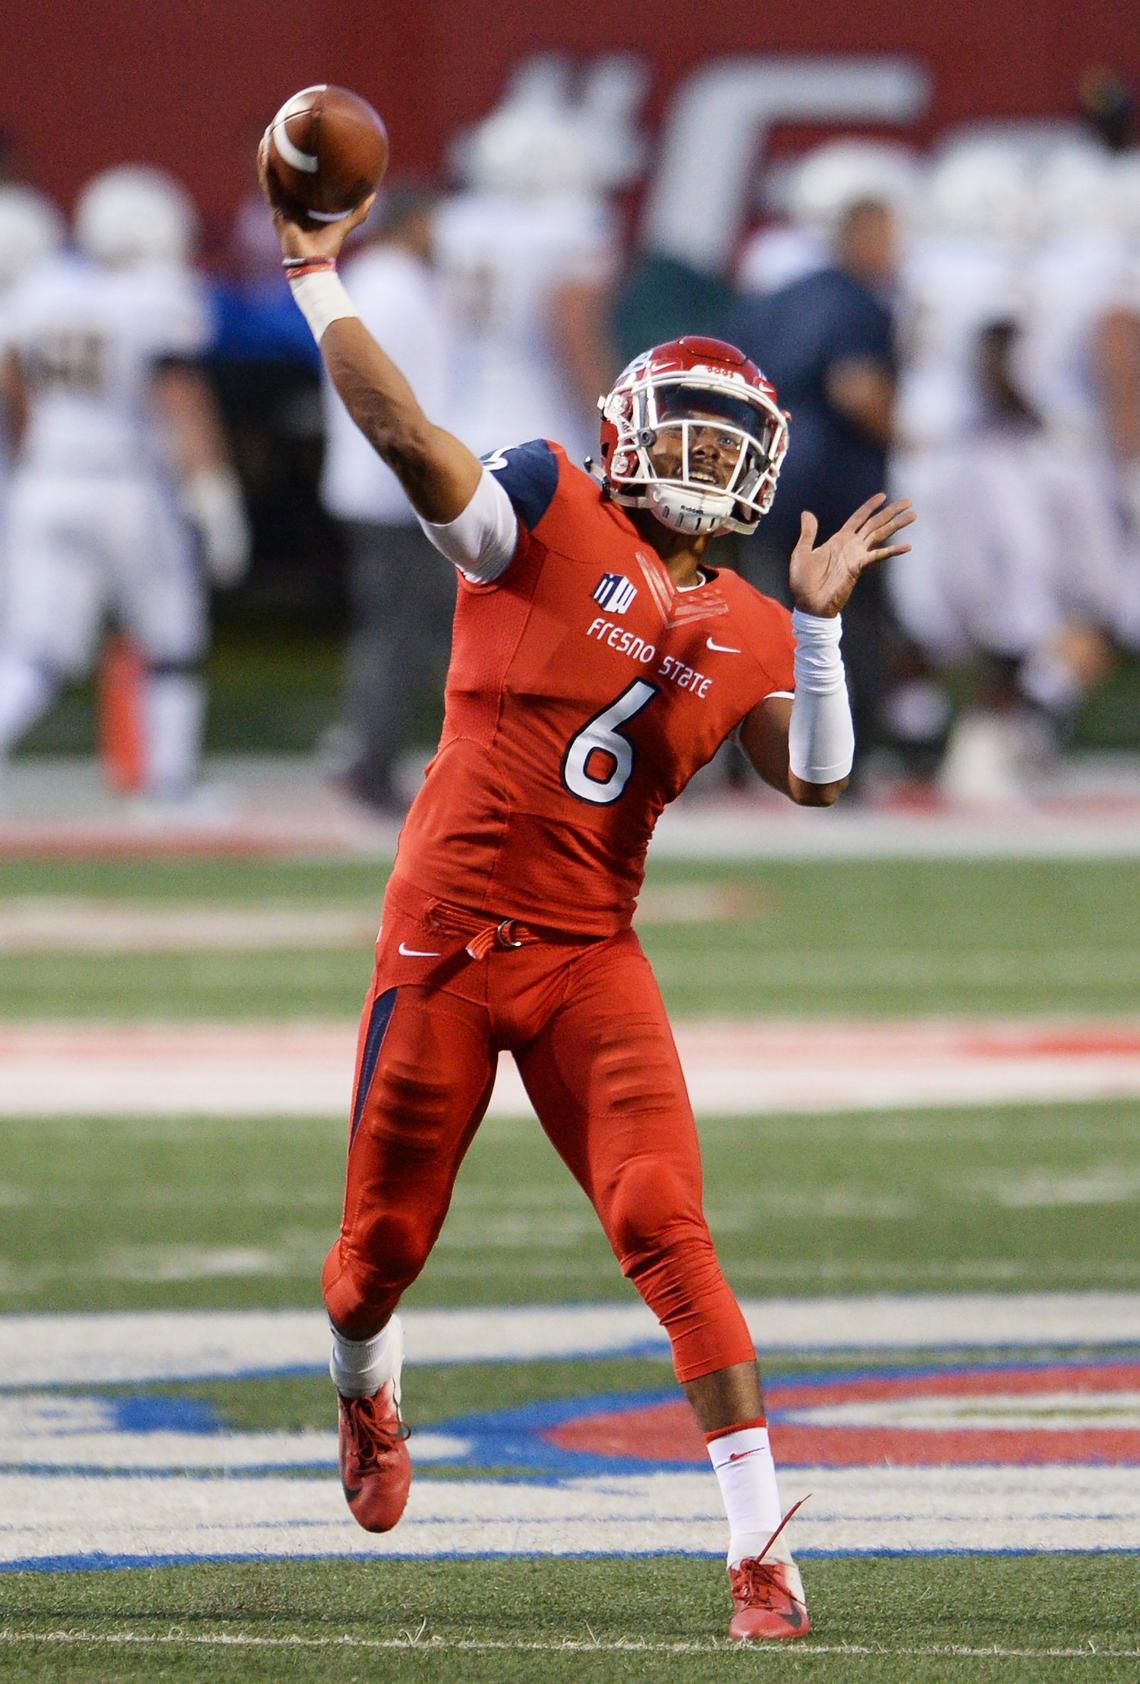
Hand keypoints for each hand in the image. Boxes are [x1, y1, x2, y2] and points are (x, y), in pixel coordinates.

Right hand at [257, 134, 375, 263]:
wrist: (314, 263)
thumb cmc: (327, 248)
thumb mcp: (345, 224)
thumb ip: (358, 211)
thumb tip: (373, 193)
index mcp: (300, 208)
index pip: (295, 184)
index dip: (294, 168)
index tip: (297, 148)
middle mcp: (287, 206)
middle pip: (280, 176)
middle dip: (277, 156)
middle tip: (279, 134)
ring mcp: (279, 207)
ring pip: (269, 177)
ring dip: (266, 156)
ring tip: (267, 135)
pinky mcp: (276, 210)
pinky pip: (269, 184)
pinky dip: (266, 168)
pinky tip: (265, 151)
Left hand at [789, 493, 914, 617]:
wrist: (808, 604)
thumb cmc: (803, 582)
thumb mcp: (802, 552)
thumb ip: (808, 533)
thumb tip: (807, 513)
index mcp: (838, 540)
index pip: (858, 518)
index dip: (870, 507)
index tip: (883, 496)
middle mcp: (851, 545)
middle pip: (875, 523)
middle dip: (891, 512)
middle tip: (908, 501)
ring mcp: (857, 556)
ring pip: (880, 535)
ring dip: (896, 525)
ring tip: (912, 515)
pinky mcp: (859, 567)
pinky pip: (878, 556)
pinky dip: (892, 551)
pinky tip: (907, 546)